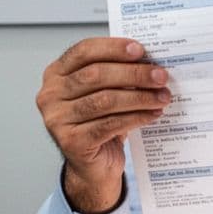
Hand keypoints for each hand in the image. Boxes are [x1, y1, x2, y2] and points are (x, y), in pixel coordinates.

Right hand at [36, 38, 170, 212]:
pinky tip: (153, 114)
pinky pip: (110, 124)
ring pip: (105, 100)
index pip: (83, 51)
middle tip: (160, 76)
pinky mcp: (71, 142)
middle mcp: (50, 95)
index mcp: (56, 74)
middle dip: (133, 74)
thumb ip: (116, 73)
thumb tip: (149, 61)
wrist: (92, 165)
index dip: (112, 48)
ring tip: (162, 97)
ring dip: (140, 97)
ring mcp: (57, 119)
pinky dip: (136, 117)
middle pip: (96, 75)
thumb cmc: (100, 122)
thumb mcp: (104, 92)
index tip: (140, 50)